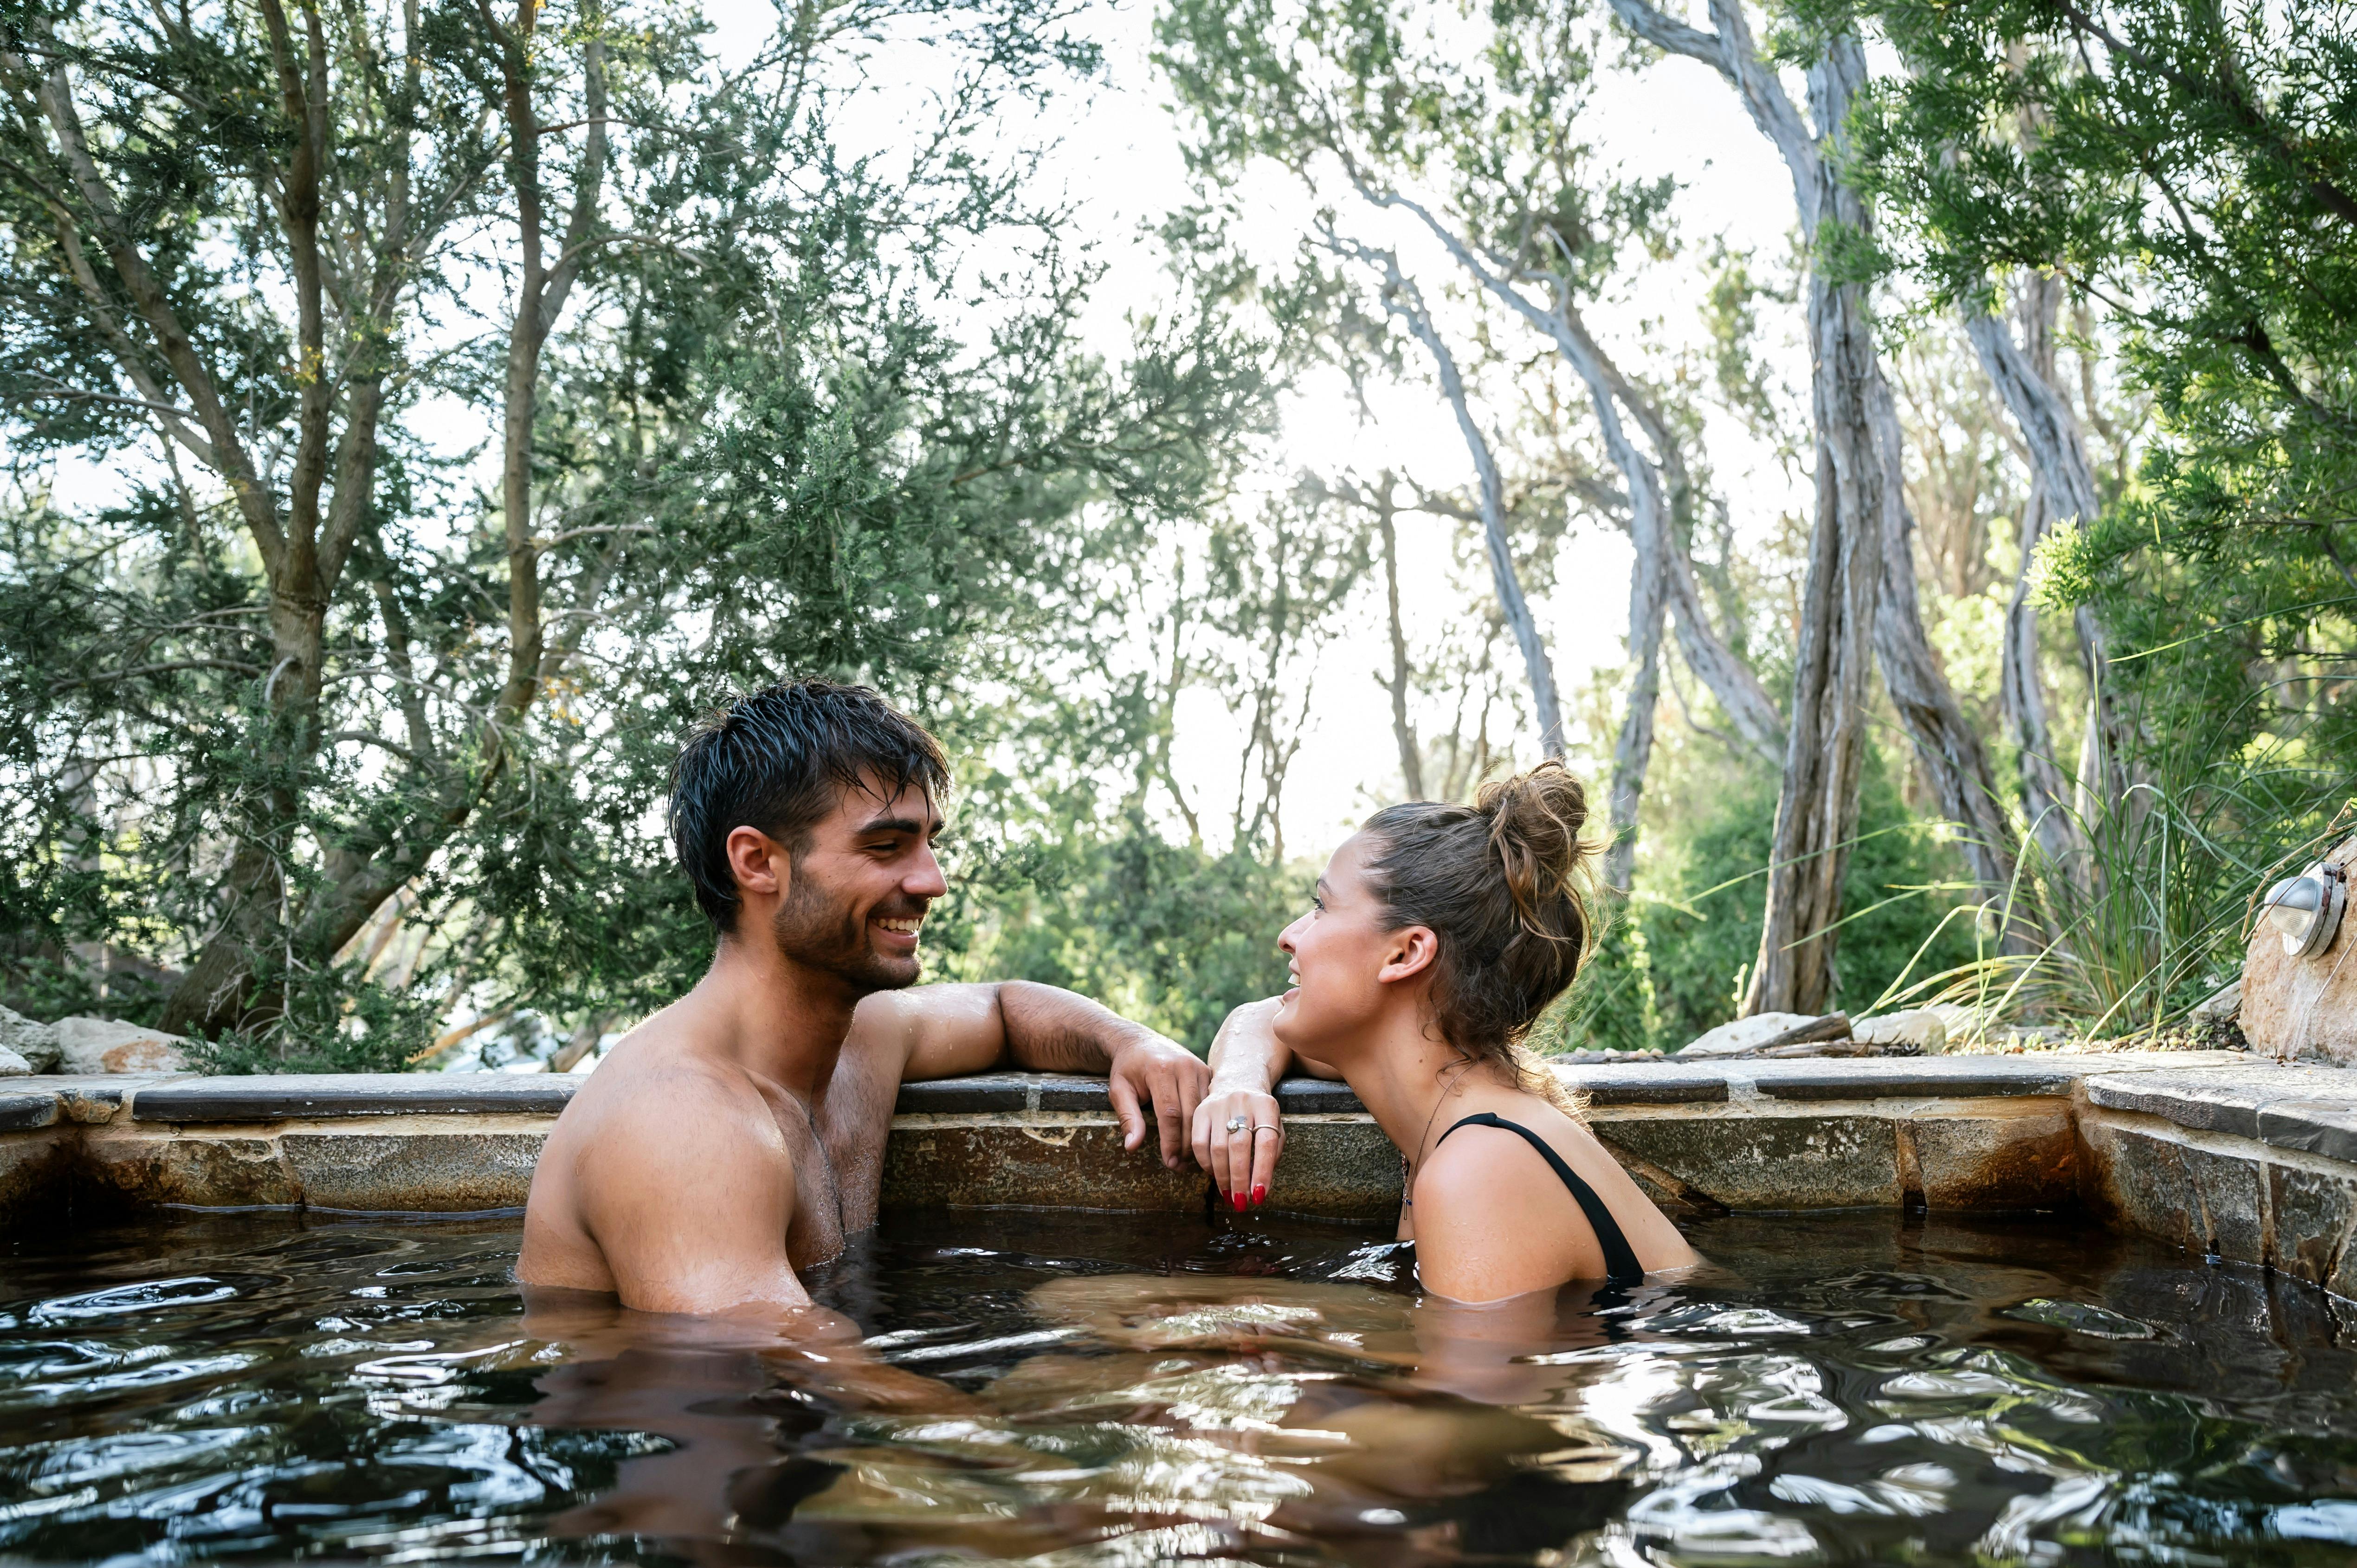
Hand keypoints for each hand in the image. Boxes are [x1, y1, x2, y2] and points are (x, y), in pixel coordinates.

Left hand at [1106, 1033, 1211, 1169]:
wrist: (1140, 1042)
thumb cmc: (1127, 1069)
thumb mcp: (1119, 1091)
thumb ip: (1128, 1117)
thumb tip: (1132, 1147)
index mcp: (1161, 1069)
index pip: (1170, 1113)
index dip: (1171, 1141)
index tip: (1169, 1162)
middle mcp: (1184, 1066)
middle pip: (1190, 1114)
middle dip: (1186, 1144)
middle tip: (1179, 1165)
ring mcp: (1199, 1067)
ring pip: (1204, 1111)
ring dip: (1198, 1137)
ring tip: (1188, 1158)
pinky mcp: (1208, 1071)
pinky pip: (1210, 1103)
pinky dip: (1206, 1123)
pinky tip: (1199, 1139)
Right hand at [1190, 1081, 1282, 1210]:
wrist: (1238, 1081)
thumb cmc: (1259, 1114)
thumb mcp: (1274, 1126)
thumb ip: (1271, 1153)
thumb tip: (1258, 1186)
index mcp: (1267, 1106)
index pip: (1267, 1141)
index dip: (1263, 1170)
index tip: (1260, 1195)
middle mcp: (1243, 1102)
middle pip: (1239, 1146)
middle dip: (1240, 1179)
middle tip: (1241, 1202)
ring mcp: (1219, 1104)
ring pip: (1218, 1147)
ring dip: (1222, 1177)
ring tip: (1228, 1194)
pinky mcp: (1200, 1110)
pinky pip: (1198, 1143)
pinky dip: (1205, 1164)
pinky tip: (1213, 1175)